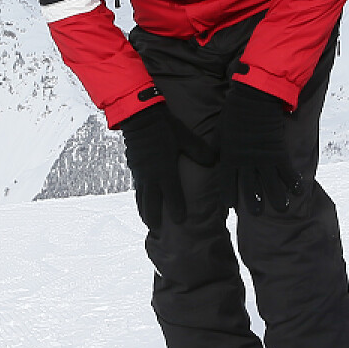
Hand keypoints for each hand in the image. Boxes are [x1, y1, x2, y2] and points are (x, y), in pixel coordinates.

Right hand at [117, 103, 214, 229]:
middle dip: (154, 218)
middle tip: (157, 231)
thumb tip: (213, 162)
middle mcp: (151, 175)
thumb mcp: (185, 137)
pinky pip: (137, 188)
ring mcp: (141, 173)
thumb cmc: (164, 127)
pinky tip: (141, 202)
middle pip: (151, 203)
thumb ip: (199, 151)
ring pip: (141, 198)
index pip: (172, 195)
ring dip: (144, 211)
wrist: (139, 116)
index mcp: (165, 170)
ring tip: (148, 222)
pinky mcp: (134, 168)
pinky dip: (139, 199)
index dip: (176, 209)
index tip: (180, 222)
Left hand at [219, 83, 302, 215]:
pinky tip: (299, 191)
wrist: (254, 98)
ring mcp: (263, 158)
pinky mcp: (278, 151)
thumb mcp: (220, 132)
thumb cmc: (234, 112)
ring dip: (276, 197)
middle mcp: (246, 162)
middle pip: (250, 187)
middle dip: (253, 202)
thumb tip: (214, 159)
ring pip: (270, 183)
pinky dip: (293, 181)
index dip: (228, 196)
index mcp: (229, 157)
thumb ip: (218, 148)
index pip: (227, 182)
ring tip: (282, 209)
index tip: (229, 207)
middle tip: (257, 214)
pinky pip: (287, 170)